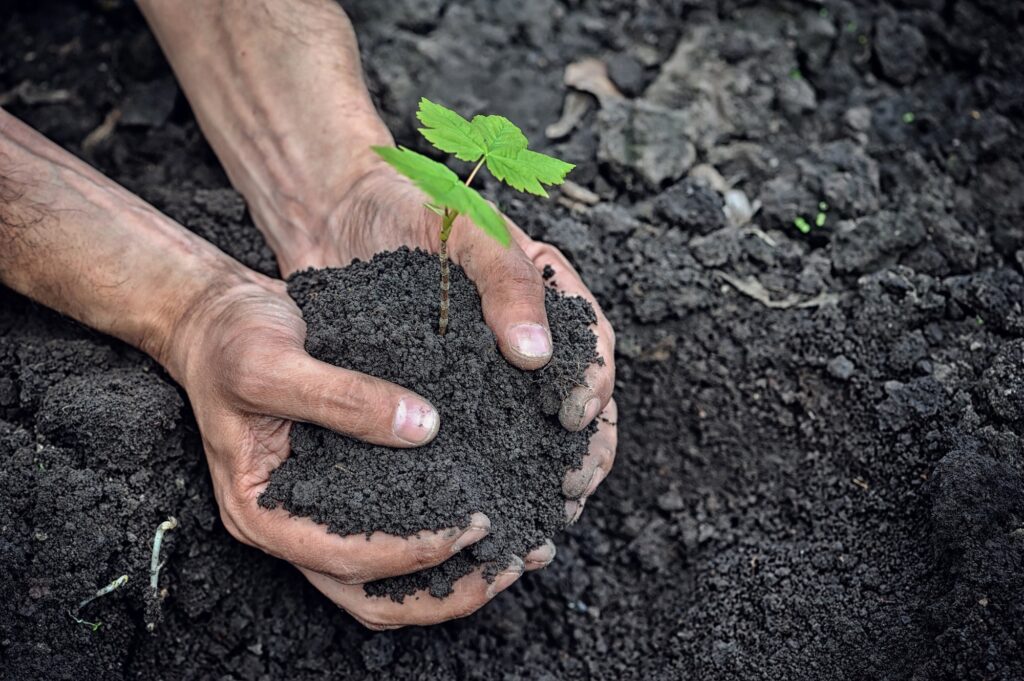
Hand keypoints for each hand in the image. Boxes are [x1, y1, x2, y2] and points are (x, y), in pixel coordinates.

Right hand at [165, 270, 557, 628]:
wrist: (215, 317)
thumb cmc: (229, 341)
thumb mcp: (273, 363)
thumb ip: (342, 397)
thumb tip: (426, 428)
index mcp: (263, 513)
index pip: (347, 558)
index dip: (414, 553)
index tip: (474, 525)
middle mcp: (294, 525)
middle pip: (374, 592)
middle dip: (448, 590)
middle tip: (513, 563)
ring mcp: (321, 509)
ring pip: (391, 574)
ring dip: (453, 573)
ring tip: (518, 550)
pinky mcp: (346, 484)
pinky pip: (398, 524)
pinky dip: (442, 530)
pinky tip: (491, 505)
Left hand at [276, 162, 618, 530]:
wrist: (338, 214)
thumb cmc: (409, 208)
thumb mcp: (467, 230)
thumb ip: (508, 282)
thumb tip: (539, 357)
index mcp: (548, 293)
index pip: (593, 345)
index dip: (593, 386)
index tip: (573, 418)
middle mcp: (525, 337)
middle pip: (578, 400)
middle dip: (584, 448)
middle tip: (569, 487)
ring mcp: (487, 368)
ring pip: (535, 429)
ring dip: (547, 474)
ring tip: (543, 515)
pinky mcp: (446, 393)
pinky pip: (481, 437)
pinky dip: (493, 474)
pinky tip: (491, 506)